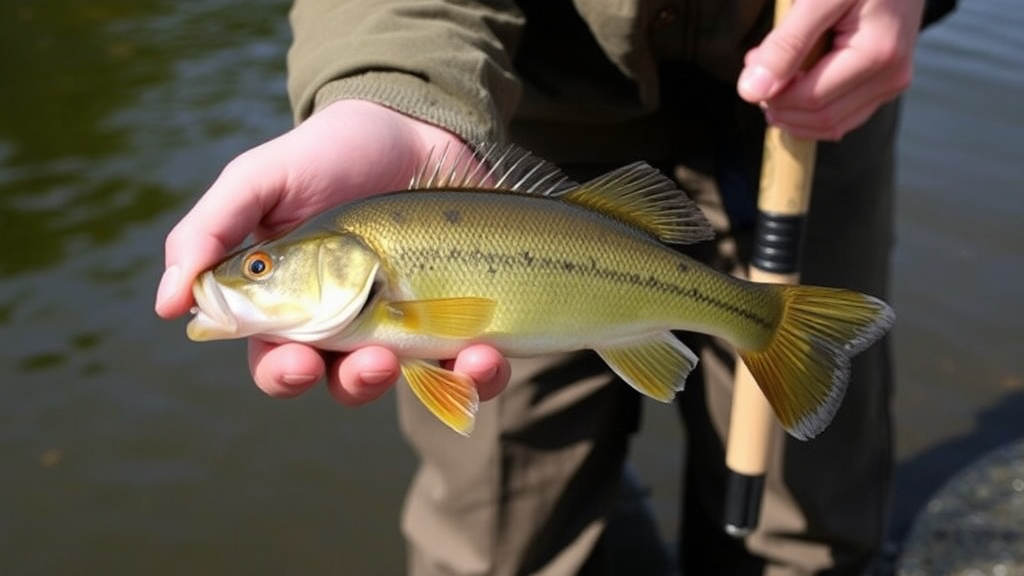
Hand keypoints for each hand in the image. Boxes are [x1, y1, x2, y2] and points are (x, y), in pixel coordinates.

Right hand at [156, 100, 510, 405]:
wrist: (416, 124)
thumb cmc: (330, 152)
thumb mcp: (261, 178)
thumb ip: (209, 230)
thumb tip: (166, 303)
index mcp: (293, 306)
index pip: (277, 362)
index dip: (283, 374)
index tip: (297, 362)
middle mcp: (350, 326)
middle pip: (344, 383)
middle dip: (357, 383)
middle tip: (374, 361)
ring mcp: (409, 326)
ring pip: (412, 383)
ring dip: (428, 385)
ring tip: (450, 354)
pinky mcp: (464, 318)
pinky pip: (472, 367)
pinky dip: (480, 373)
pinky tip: (487, 353)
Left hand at [737, 0, 924, 139]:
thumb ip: (786, 45)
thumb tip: (751, 92)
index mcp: (877, 55)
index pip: (811, 100)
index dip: (773, 94)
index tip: (752, 64)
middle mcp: (891, 76)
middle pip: (822, 118)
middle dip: (781, 104)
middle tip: (758, 69)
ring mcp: (892, 83)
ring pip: (833, 124)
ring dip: (795, 110)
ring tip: (775, 75)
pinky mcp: (886, 84)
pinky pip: (844, 114)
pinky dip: (813, 106)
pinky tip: (796, 79)